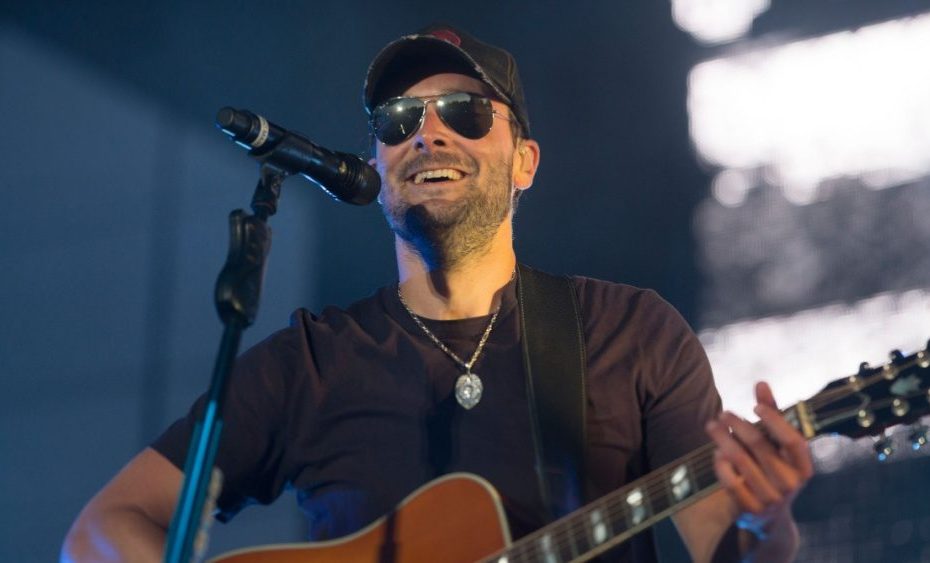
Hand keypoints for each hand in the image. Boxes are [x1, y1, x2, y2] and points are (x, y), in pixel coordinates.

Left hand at [706, 382, 813, 541]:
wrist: (772, 518)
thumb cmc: (775, 468)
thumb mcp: (778, 446)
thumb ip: (772, 415)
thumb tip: (761, 382)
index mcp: (804, 467)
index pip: (793, 440)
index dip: (774, 420)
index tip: (755, 405)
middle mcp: (792, 484)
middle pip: (760, 446)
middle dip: (738, 425)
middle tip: (723, 412)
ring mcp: (772, 498)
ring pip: (740, 460)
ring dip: (723, 438)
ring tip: (712, 425)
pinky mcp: (752, 509)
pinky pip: (730, 481)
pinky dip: (720, 464)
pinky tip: (717, 452)